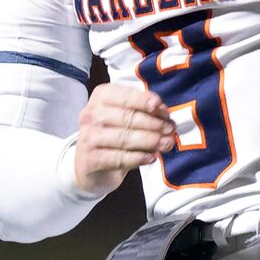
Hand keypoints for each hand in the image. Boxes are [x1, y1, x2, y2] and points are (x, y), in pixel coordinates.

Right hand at [74, 81, 174, 195]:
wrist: (91, 163)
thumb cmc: (114, 133)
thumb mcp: (126, 116)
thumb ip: (144, 111)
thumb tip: (165, 115)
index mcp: (101, 96)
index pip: (126, 96)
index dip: (146, 102)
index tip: (164, 110)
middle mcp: (91, 114)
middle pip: (127, 117)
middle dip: (153, 123)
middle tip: (171, 130)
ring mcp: (88, 136)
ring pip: (124, 138)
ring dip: (150, 141)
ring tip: (167, 144)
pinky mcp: (90, 158)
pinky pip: (118, 158)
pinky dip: (138, 158)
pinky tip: (151, 158)